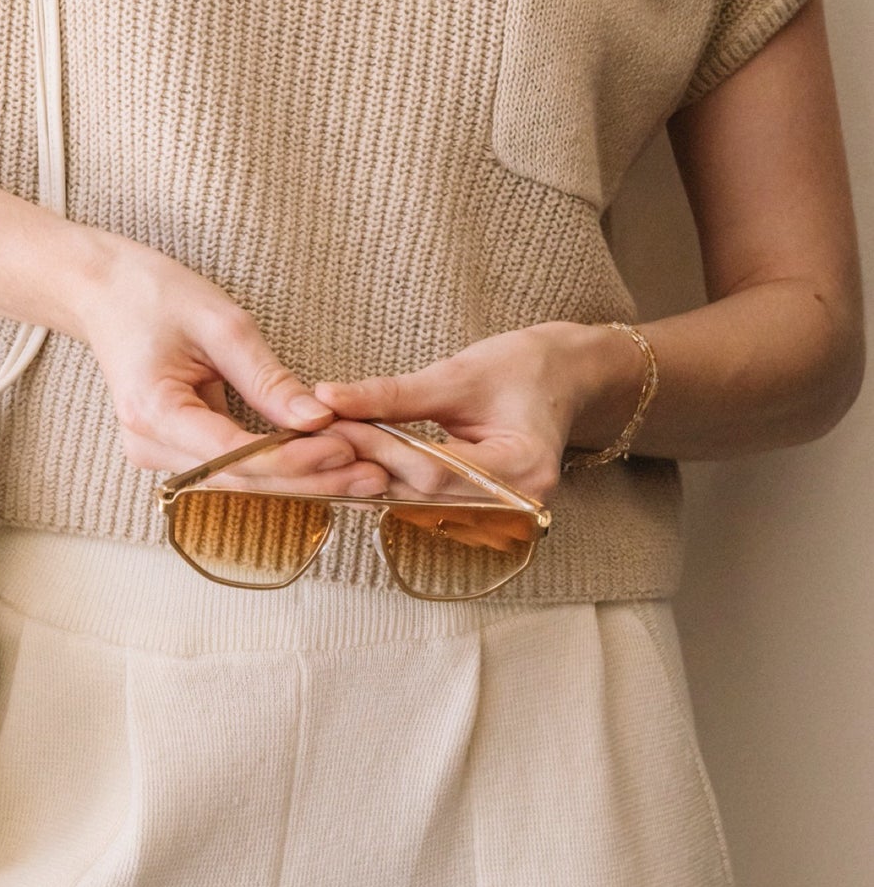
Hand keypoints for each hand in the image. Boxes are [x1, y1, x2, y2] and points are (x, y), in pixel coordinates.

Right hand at [74, 239, 392, 492]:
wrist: (105, 293)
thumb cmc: (154, 296)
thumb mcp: (221, 325)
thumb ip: (268, 378)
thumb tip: (319, 419)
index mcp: (153, 412)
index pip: (233, 453)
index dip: (293, 458)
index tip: (346, 448)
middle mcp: (149, 446)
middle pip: (241, 479)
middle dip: (309, 479)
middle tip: (373, 476)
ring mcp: (158, 454)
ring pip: (240, 481)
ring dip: (301, 479)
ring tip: (364, 476)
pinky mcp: (174, 452)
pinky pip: (232, 468)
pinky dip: (280, 467)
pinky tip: (327, 468)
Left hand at [312, 322, 646, 504]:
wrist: (566, 379)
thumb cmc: (522, 369)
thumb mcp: (457, 374)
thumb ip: (393, 395)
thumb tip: (328, 398)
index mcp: (523, 467)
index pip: (435, 469)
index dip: (379, 449)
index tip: (334, 424)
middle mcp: (518, 505)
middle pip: (424, 496)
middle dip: (369, 466)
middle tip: (319, 442)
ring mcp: (505, 517)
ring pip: (420, 506)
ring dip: (374, 479)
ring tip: (332, 451)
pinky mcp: (487, 514)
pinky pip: (430, 505)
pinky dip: (394, 484)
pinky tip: (360, 465)